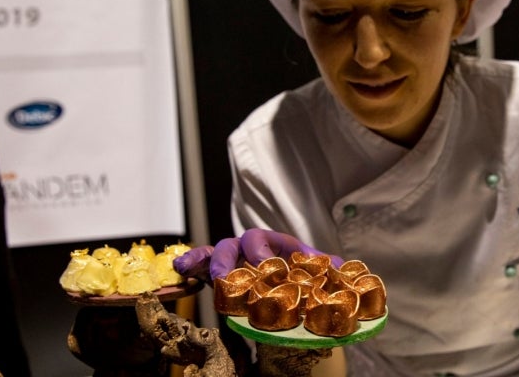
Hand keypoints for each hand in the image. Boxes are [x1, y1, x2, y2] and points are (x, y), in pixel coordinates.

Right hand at [173, 229, 343, 280]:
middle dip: (235, 258)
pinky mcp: (218, 267)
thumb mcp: (308, 268)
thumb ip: (321, 266)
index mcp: (276, 242)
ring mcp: (234, 255)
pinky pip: (202, 260)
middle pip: (241, 243)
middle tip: (231, 276)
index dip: (265, 252)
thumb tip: (338, 264)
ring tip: (201, 271)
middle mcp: (253, 245)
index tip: (264, 267)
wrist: (282, 277)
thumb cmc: (294, 270)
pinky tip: (180, 268)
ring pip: (220, 251)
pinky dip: (192, 261)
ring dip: (210, 261)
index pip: (270, 241)